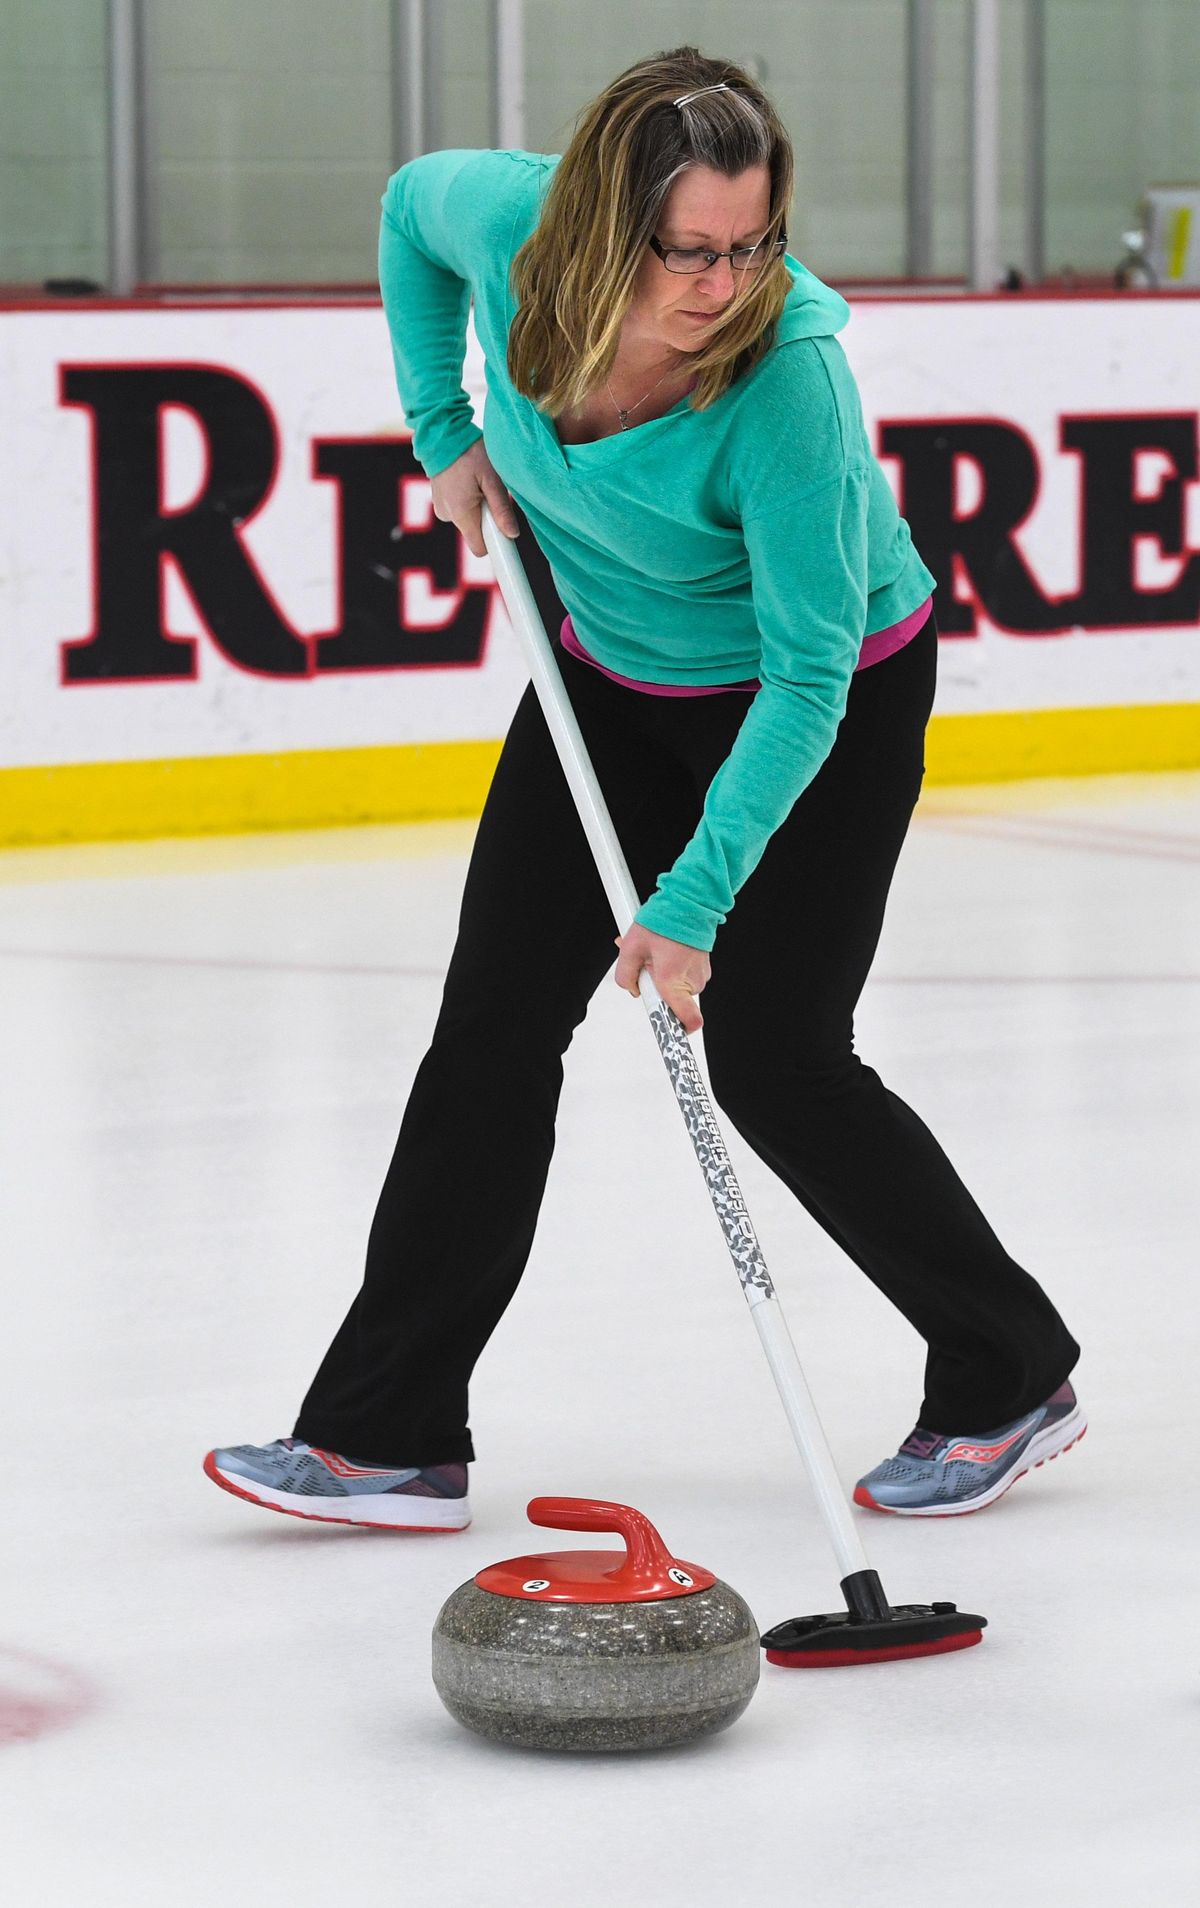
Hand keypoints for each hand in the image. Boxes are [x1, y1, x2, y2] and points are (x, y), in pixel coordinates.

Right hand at [430, 438, 519, 556]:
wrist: (442, 433)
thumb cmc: (470, 453)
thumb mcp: (492, 478)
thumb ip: (501, 508)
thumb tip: (512, 534)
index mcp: (461, 513)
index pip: (480, 549)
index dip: (494, 542)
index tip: (502, 529)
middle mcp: (448, 515)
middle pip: (475, 533)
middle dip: (486, 519)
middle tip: (489, 493)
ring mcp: (441, 508)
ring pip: (468, 520)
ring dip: (477, 507)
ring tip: (477, 482)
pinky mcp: (439, 500)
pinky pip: (460, 509)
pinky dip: (467, 499)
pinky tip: (467, 480)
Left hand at [614, 925, 710, 1033]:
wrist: (687, 902)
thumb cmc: (661, 922)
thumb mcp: (630, 947)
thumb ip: (625, 976)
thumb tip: (633, 990)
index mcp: (671, 981)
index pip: (688, 1021)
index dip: (677, 1033)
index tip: (671, 1041)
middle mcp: (690, 982)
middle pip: (672, 1004)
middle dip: (657, 991)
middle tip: (646, 968)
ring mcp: (700, 976)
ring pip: (678, 991)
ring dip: (665, 979)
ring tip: (656, 954)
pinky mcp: (703, 969)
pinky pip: (685, 979)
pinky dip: (674, 971)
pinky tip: (667, 952)